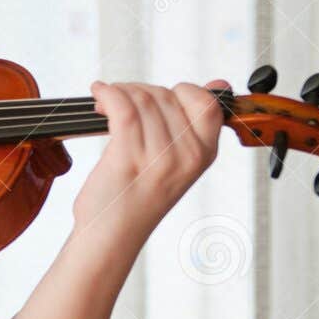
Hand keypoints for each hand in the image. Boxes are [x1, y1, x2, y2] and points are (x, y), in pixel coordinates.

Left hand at [72, 79, 230, 235]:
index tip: (156, 99)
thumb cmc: (137, 198)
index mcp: (204, 154)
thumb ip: (193, 124)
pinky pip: (122, 107)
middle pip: (165, 95)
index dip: (179, 91)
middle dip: (138, 91)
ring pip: (142, 98)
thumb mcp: (177, 161)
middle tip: (119, 104)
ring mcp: (160, 158)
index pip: (207, 102)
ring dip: (119, 93)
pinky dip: (107, 94)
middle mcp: (187, 155)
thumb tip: (219, 83)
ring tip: (106, 104)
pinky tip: (99, 94)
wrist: (111, 235)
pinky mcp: (129, 157)